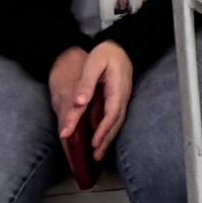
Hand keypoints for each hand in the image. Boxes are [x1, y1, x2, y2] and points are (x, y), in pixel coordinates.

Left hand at [52, 40, 134, 159]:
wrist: (121, 46)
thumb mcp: (94, 63)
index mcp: (117, 88)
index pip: (112, 112)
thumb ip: (86, 83)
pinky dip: (108, 131)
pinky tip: (100, 139)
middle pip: (116, 122)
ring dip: (108, 139)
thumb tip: (78, 103)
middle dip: (106, 140)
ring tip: (98, 154)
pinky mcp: (118, 100)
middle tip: (96, 157)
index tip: (94, 142)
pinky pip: (114, 119)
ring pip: (117, 122)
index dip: (103, 129)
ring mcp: (122, 99)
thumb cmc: (107, 53)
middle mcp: (123, 96)